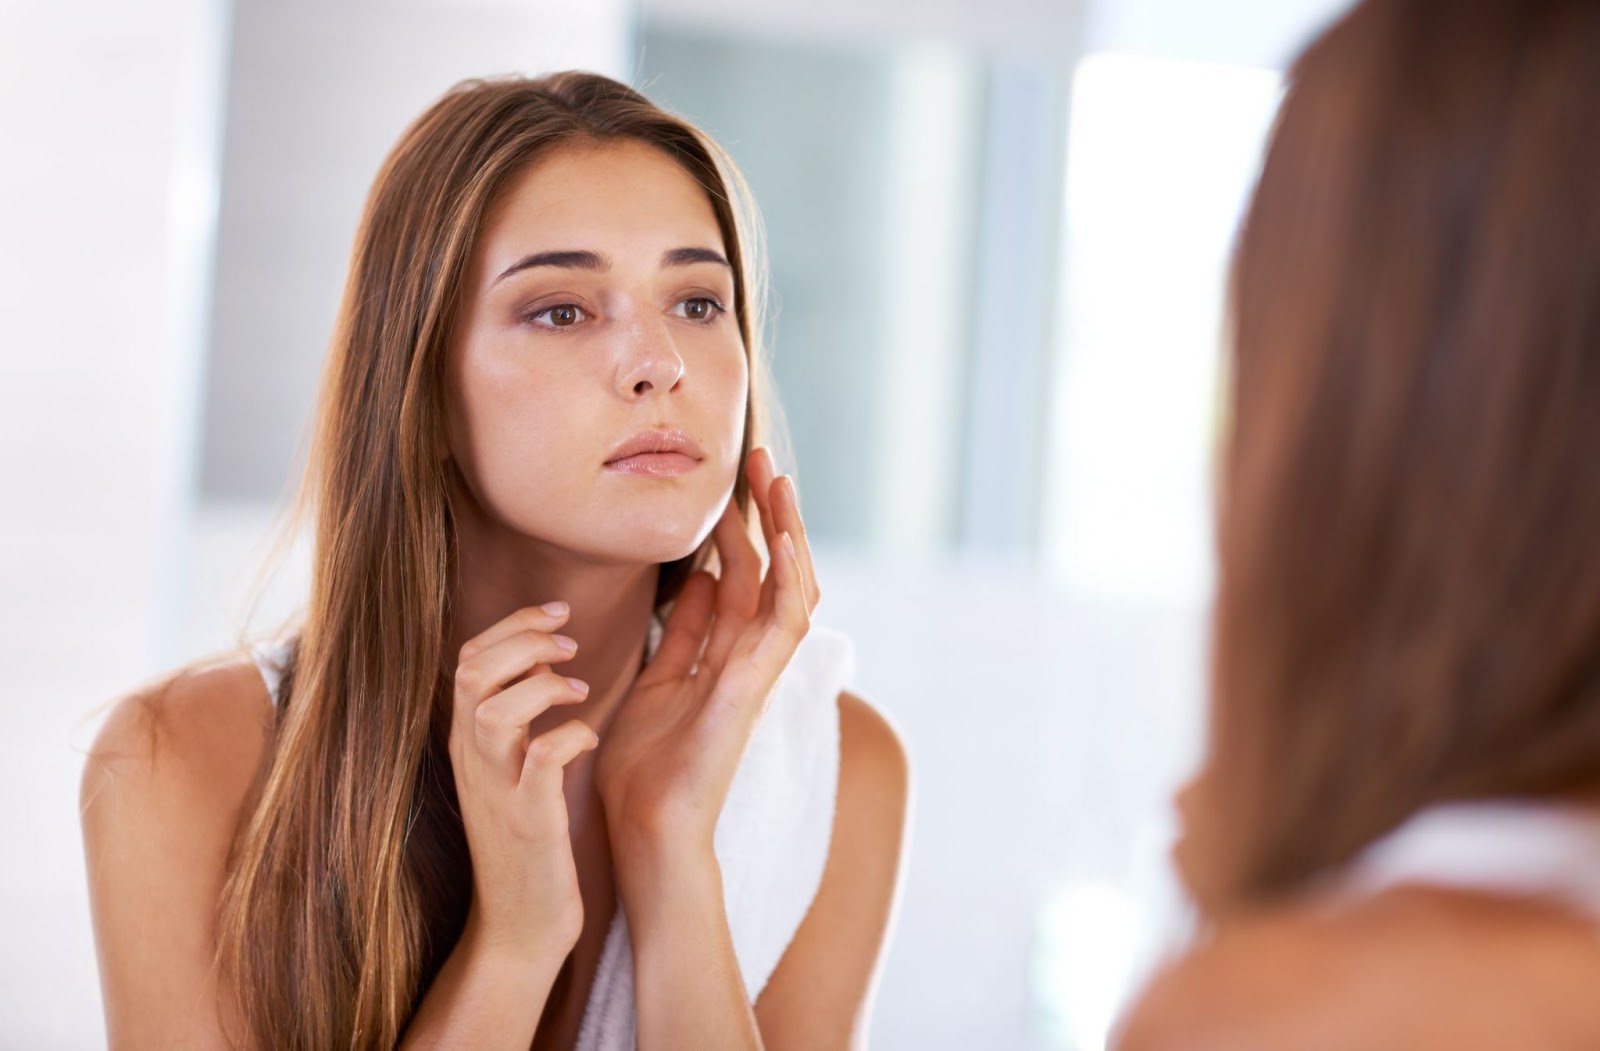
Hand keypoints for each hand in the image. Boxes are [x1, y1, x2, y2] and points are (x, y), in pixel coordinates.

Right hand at [448, 603, 596, 957]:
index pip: (467, 659)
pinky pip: (542, 760)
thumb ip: (518, 714)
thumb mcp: (510, 768)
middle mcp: (473, 760)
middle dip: (523, 638)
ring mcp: (497, 790)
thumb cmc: (527, 840)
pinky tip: (589, 739)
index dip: (512, 623)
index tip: (558, 611)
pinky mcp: (529, 821)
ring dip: (542, 684)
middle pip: (470, 671)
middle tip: (570, 641)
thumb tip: (544, 655)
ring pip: (493, 709)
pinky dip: (569, 737)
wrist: (519, 925)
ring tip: (580, 688)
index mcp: (469, 742)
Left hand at [594, 447, 821, 859]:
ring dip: (788, 533)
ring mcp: (757, 674)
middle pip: (769, 572)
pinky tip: (785, 535)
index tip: (728, 483)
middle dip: (767, 515)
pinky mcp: (755, 689)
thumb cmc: (644, 772)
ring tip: (778, 480)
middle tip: (760, 458)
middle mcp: (747, 660)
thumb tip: (695, 579)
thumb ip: (681, 634)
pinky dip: (790, 578)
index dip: (737, 528)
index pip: (739, 577)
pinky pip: (785, 624)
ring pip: (790, 588)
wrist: (644, 832)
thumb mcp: (655, 682)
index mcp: (721, 657)